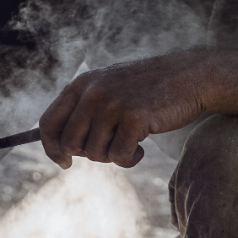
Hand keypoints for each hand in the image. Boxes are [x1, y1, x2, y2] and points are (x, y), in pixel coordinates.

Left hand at [38, 49, 237, 169]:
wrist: (188, 77)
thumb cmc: (146, 89)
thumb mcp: (107, 88)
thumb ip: (83, 109)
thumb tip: (60, 147)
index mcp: (81, 84)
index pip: (48, 122)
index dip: (51, 147)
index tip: (63, 161)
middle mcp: (92, 92)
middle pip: (70, 144)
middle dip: (88, 155)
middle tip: (110, 149)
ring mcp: (112, 104)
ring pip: (94, 153)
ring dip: (112, 157)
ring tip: (129, 144)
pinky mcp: (134, 117)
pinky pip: (119, 156)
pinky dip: (130, 159)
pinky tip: (141, 148)